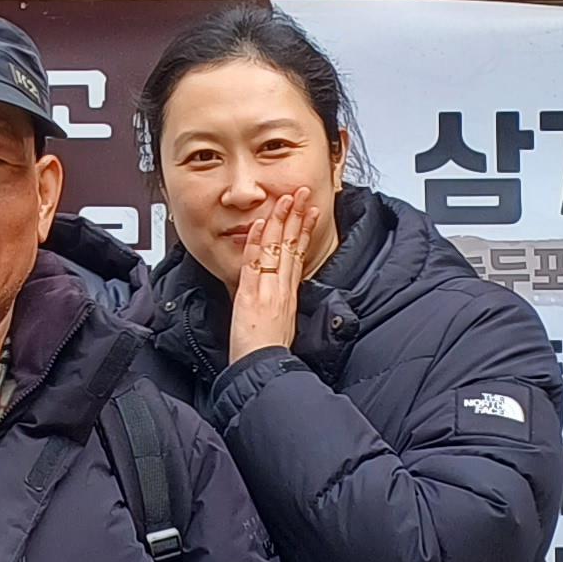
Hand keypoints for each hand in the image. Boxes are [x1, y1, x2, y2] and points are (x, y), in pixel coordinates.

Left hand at [226, 189, 316, 364]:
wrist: (264, 368)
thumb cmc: (269, 352)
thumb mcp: (283, 325)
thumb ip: (282, 307)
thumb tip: (282, 298)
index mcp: (288, 294)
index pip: (298, 255)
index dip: (304, 232)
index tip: (311, 212)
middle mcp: (281, 288)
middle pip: (291, 245)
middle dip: (298, 216)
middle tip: (303, 193)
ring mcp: (268, 289)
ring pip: (276, 248)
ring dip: (280, 221)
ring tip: (286, 198)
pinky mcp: (251, 295)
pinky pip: (254, 263)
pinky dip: (256, 243)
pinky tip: (259, 224)